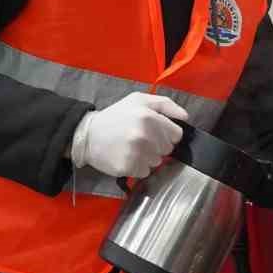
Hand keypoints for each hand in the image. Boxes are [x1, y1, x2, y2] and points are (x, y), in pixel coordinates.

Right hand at [71, 92, 188, 178]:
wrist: (87, 134)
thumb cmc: (116, 116)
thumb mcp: (139, 100)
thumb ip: (165, 104)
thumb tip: (185, 117)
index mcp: (149, 117)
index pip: (176, 134)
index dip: (167, 134)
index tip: (154, 132)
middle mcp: (144, 135)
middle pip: (168, 149)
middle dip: (157, 145)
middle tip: (139, 138)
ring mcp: (135, 153)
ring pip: (157, 162)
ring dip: (148, 157)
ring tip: (131, 147)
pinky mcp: (127, 167)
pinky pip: (145, 172)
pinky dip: (138, 167)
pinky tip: (126, 156)